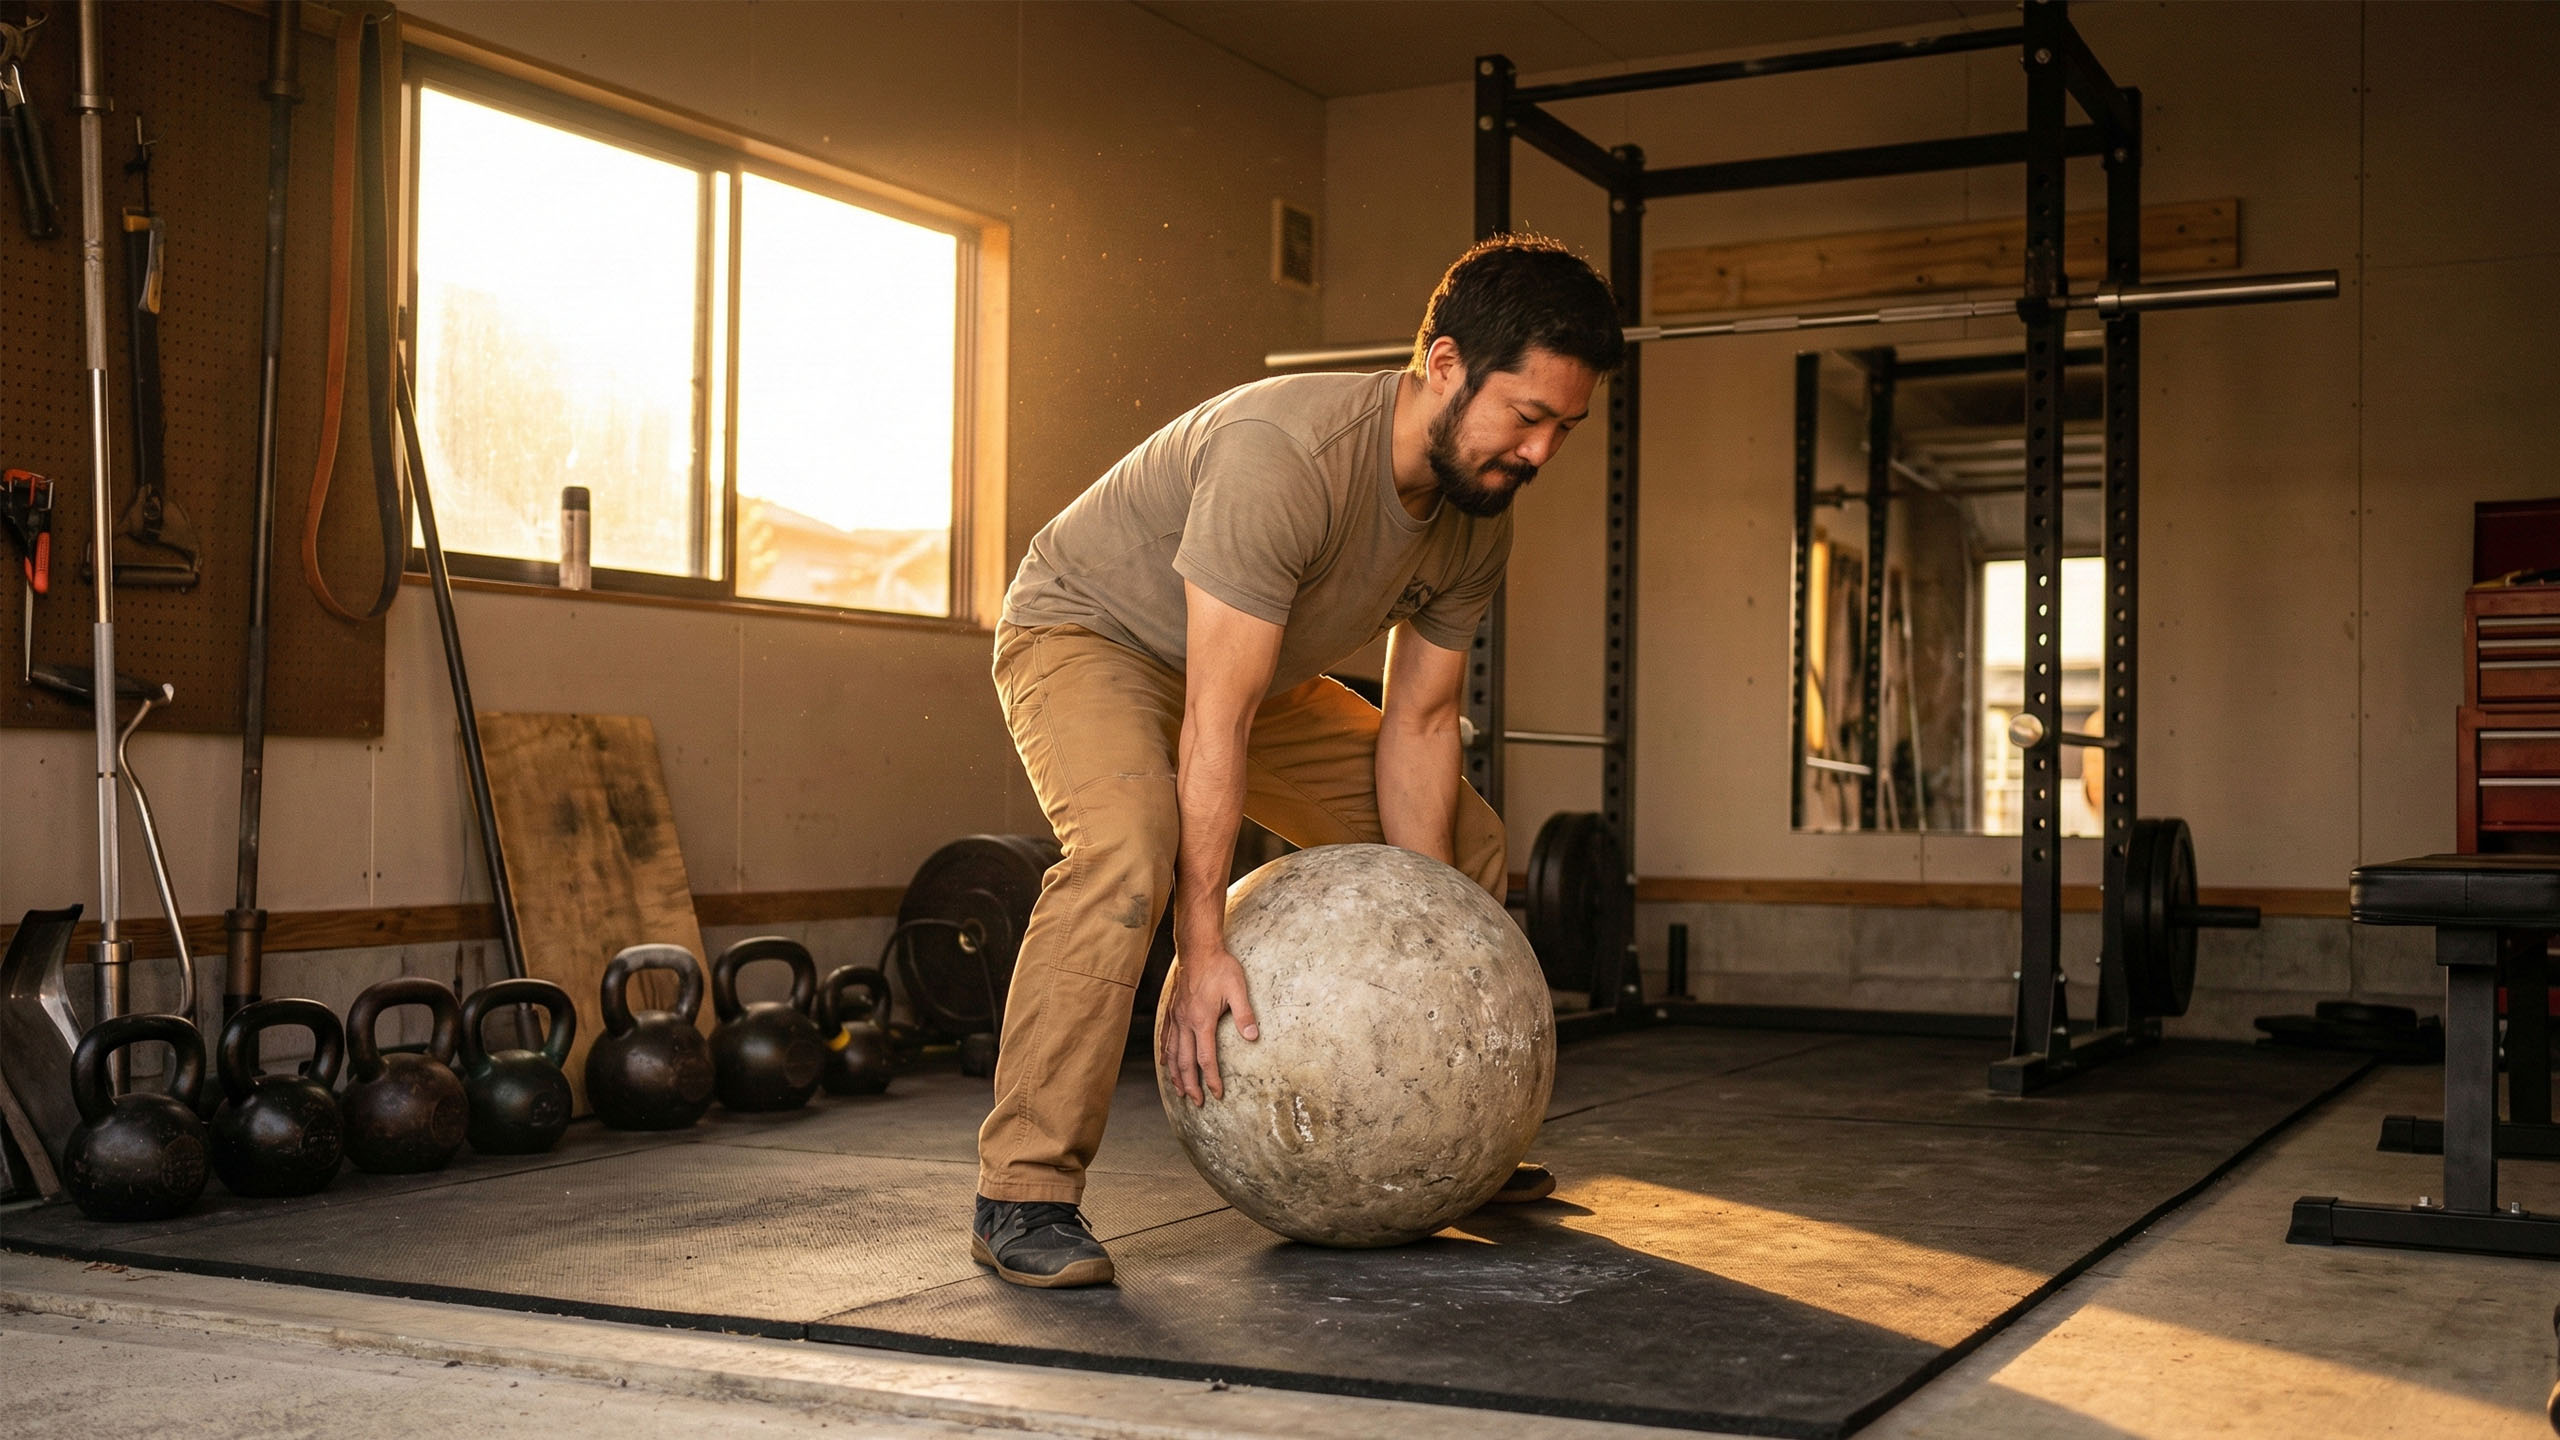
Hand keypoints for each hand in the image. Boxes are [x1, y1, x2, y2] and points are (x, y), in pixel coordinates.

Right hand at [1161, 946, 1258, 1104]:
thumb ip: (1245, 1014)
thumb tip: (1252, 1038)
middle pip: (1185, 1062)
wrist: (1198, 949)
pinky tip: (1166, 1064)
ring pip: (1172, 1053)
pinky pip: (1166, 1038)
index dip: (1211, 1079)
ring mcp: (1176, 1017)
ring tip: (1180, 1091)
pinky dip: (1166, 1054)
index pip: (1205, 1058)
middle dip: (1191, 1085)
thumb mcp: (1238, 988)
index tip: (1216, 1094)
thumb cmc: (1220, 967)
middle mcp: (1185, 1022)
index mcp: (1202, 1020)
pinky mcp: (1172, 1011)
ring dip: (1176, 1075)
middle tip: (1197, 1102)